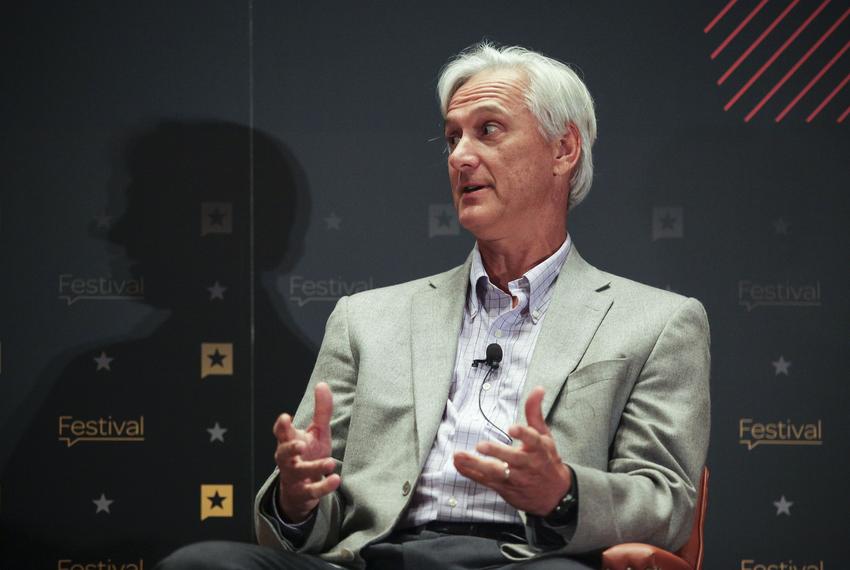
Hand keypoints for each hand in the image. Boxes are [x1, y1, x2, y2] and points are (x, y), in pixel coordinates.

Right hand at [273, 382, 340, 522]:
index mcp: (289, 441)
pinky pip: (312, 491)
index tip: (285, 417)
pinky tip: (336, 479)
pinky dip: (324, 486)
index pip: (281, 433)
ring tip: (330, 462)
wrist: (303, 489)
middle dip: (289, 448)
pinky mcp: (304, 493)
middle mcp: (288, 459)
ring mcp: (294, 477)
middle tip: (299, 444)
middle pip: (282, 454)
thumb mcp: (317, 431)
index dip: (281, 426)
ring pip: (298, 472)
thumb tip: (322, 384)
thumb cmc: (310, 453)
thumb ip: (321, 410)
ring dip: (313, 467)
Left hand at [453, 386, 571, 515]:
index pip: (533, 440)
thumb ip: (535, 413)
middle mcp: (527, 464)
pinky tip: (458, 463)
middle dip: (496, 452)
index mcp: (539, 449)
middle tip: (480, 445)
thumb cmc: (546, 460)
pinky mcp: (504, 487)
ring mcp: (515, 478)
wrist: (554, 495)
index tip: (513, 428)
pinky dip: (470, 473)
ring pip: (495, 472)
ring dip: (476, 465)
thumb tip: (538, 389)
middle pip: (511, 459)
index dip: (523, 433)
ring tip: (460, 456)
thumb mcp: (545, 436)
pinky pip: (485, 481)